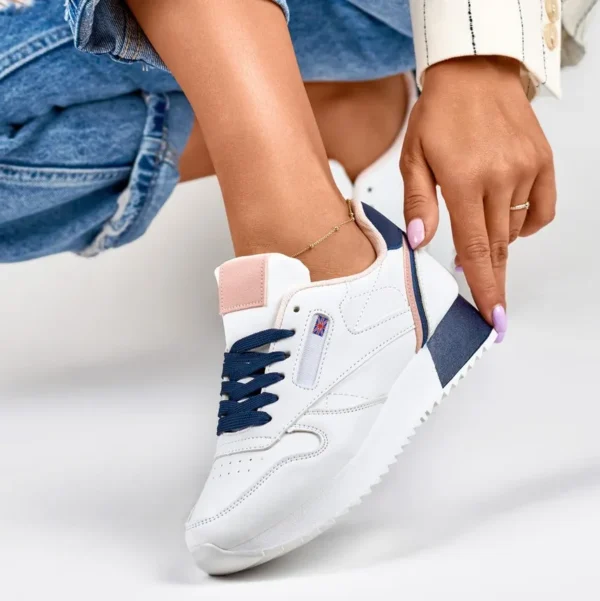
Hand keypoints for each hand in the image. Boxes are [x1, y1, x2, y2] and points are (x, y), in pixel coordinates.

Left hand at [400, 56, 555, 340]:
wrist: (475, 73)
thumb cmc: (438, 114)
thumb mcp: (413, 157)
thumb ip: (418, 203)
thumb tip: (420, 243)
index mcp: (463, 181)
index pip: (475, 249)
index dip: (484, 288)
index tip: (494, 318)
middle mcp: (499, 178)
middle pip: (496, 247)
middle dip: (492, 279)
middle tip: (489, 302)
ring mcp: (525, 170)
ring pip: (513, 231)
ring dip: (496, 243)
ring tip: (478, 230)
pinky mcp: (542, 163)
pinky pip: (541, 211)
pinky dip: (525, 224)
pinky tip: (506, 220)